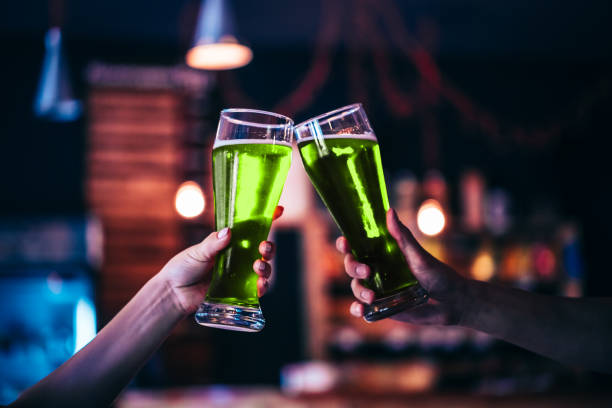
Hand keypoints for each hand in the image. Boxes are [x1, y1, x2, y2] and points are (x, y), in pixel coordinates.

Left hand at [158, 206, 283, 315]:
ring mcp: (240, 275)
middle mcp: (238, 258)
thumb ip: (213, 243)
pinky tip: (260, 284)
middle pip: (262, 250)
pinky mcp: (239, 292)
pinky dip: (262, 286)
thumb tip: (228, 232)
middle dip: (269, 247)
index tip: (278, 210)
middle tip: (264, 247)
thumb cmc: (182, 268)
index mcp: (229, 243)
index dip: (267, 219)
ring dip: (266, 266)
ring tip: (257, 266)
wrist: (173, 293)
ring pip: (263, 268)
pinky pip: (257, 289)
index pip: (251, 229)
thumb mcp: (197, 252)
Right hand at [337, 208, 468, 324]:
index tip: (345, 243)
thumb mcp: (419, 254)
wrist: (453, 302)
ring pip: (356, 287)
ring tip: (372, 297)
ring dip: (358, 290)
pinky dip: (358, 309)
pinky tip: (361, 309)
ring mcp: (379, 290)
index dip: (346, 244)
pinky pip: (364, 309)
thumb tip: (389, 211)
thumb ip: (403, 236)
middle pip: (352, 266)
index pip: (357, 247)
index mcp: (383, 254)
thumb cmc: (438, 274)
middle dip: (353, 267)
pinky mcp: (383, 308)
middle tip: (367, 271)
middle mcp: (377, 271)